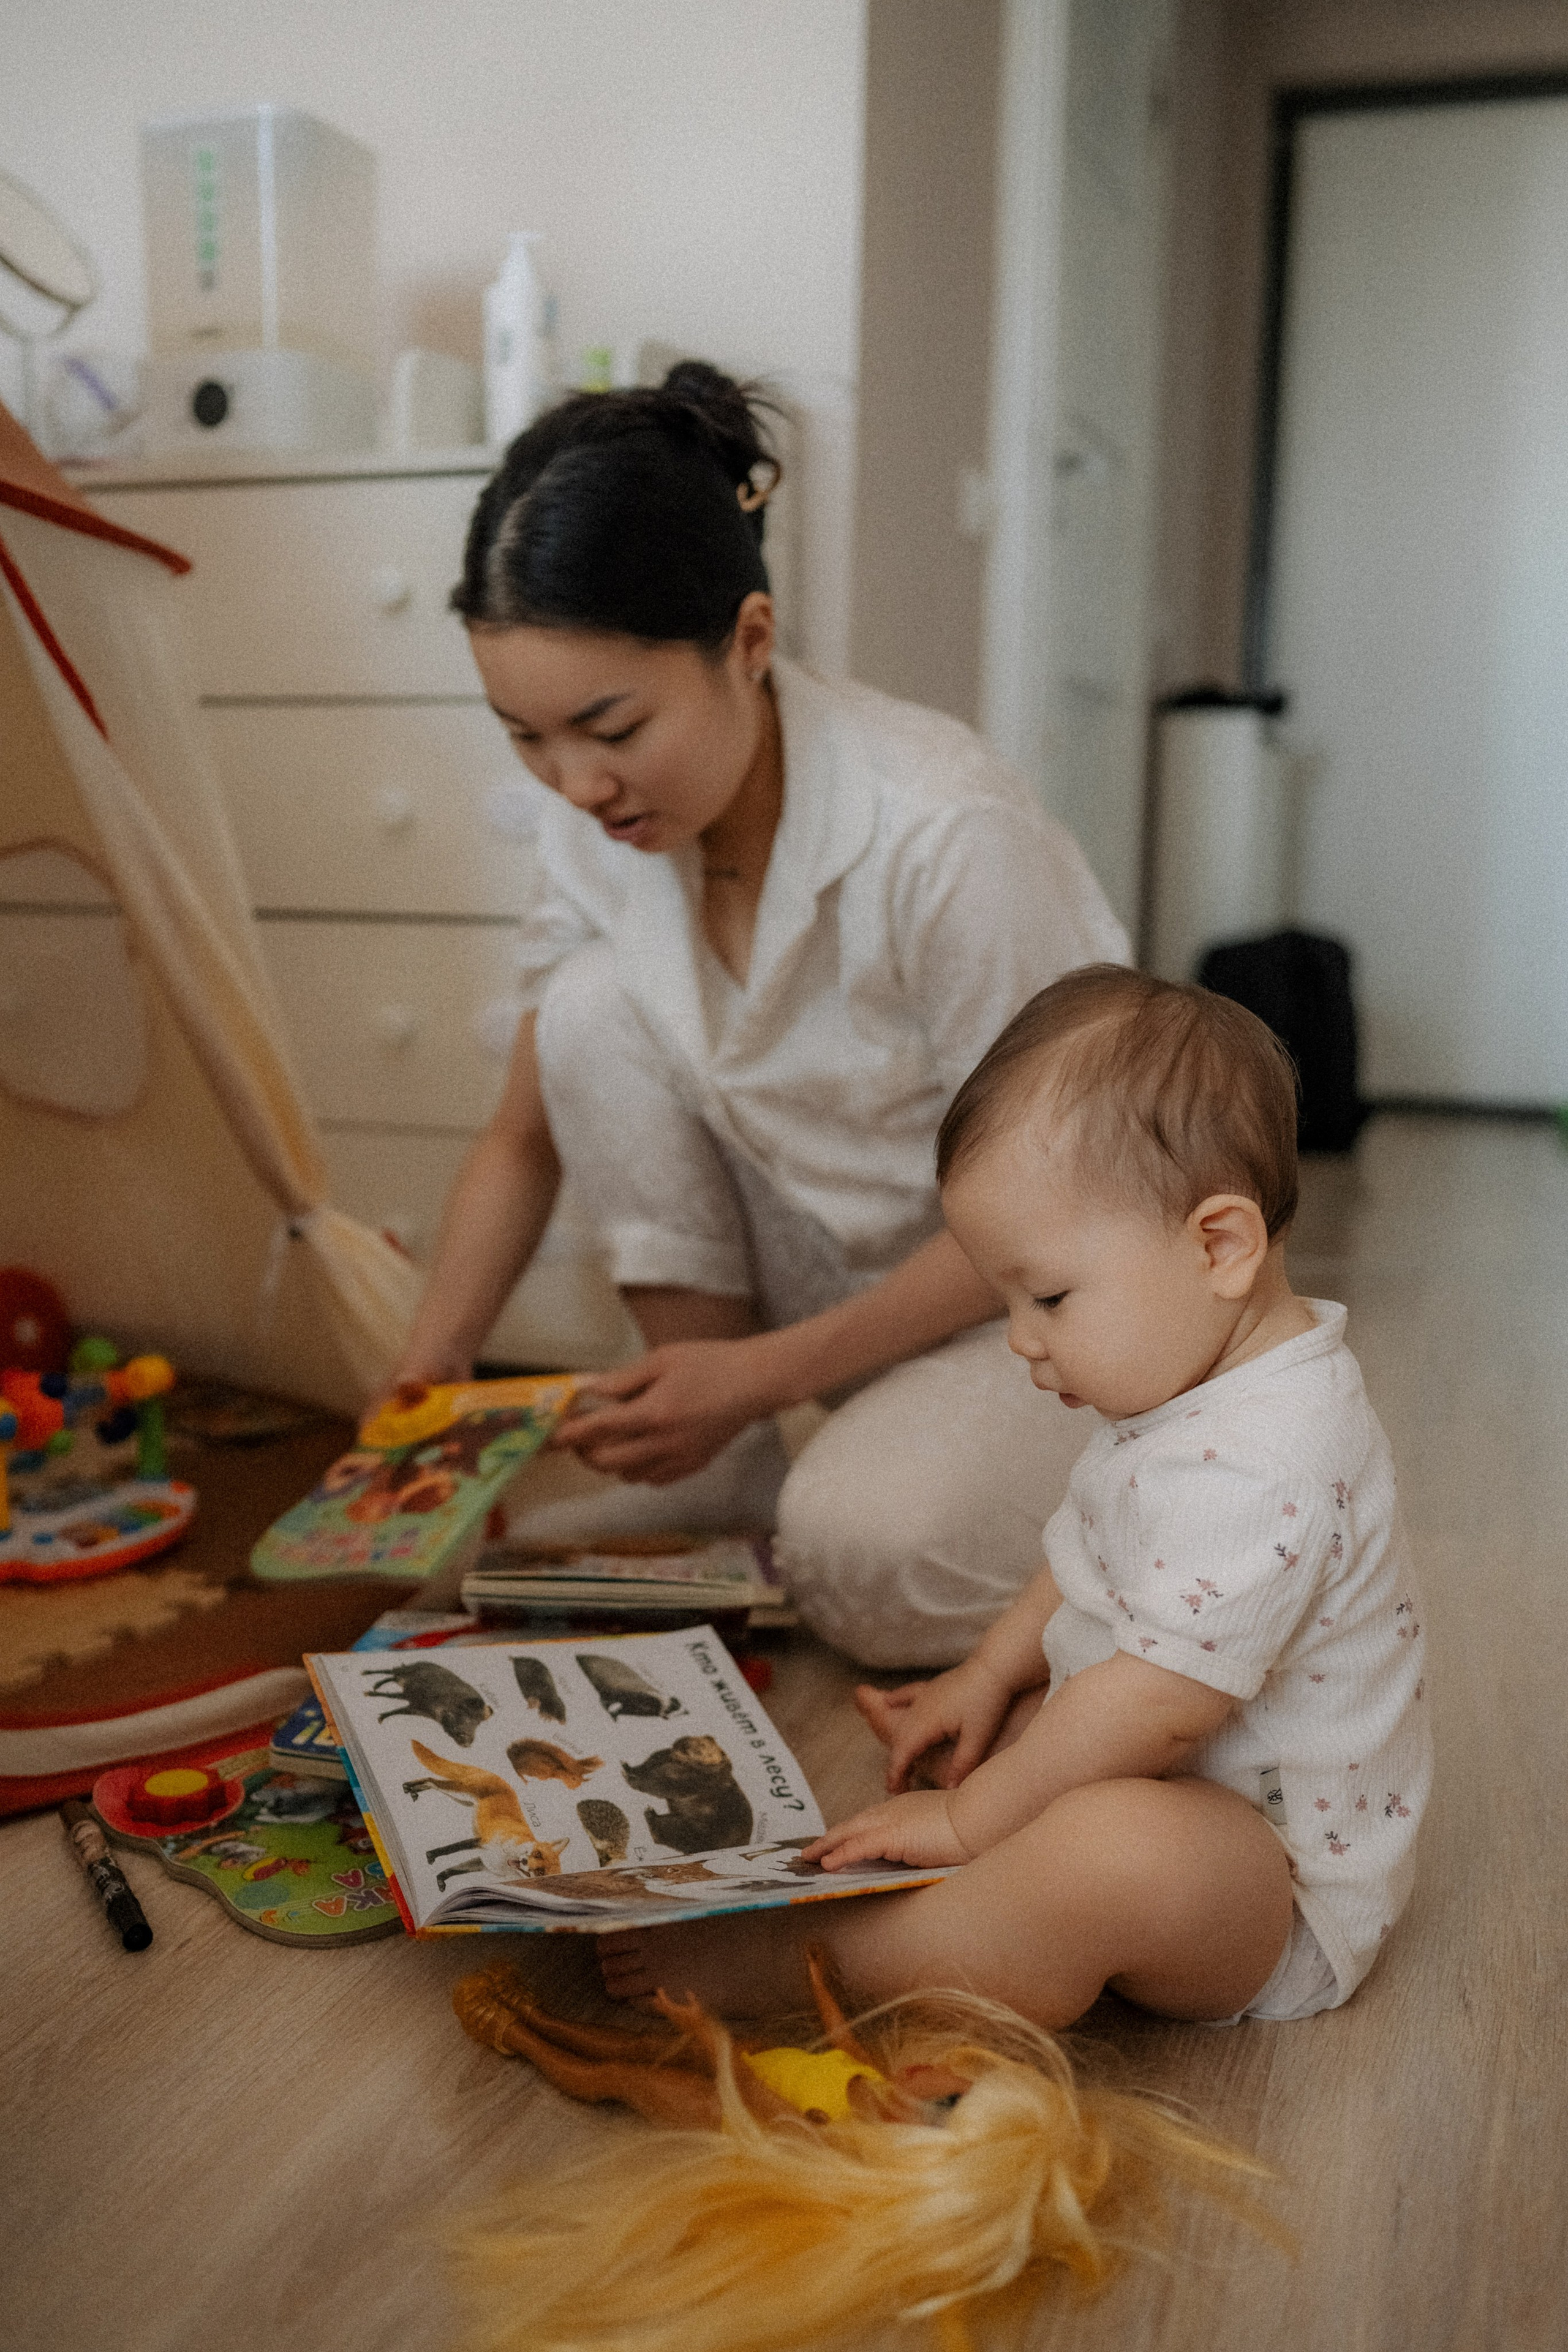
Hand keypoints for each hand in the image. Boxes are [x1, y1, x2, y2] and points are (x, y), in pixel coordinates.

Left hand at [550, 1338, 773, 1484]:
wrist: (755, 1382)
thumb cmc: (709, 1362)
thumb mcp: (662, 1359)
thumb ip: (623, 1378)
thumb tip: (590, 1390)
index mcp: (653, 1413)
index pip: (599, 1431)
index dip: (571, 1435)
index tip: (553, 1436)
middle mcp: (663, 1444)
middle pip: (607, 1462)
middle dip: (586, 1453)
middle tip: (580, 1438)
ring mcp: (680, 1459)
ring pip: (628, 1476)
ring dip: (611, 1463)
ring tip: (611, 1441)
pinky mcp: (694, 1466)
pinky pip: (654, 1480)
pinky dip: (638, 1470)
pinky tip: (640, 1450)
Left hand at [803, 1790, 971, 1871]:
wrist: (982, 1817)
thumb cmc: (972, 1827)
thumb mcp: (942, 1834)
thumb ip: (925, 1842)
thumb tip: (922, 1855)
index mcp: (905, 1809)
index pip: (868, 1822)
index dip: (848, 1833)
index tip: (833, 1842)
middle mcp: (893, 1811)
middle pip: (852, 1825)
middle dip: (829, 1839)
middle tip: (808, 1852)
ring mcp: (892, 1821)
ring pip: (849, 1834)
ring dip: (826, 1847)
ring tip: (807, 1860)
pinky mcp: (893, 1836)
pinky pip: (859, 1847)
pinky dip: (841, 1855)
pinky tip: (826, 1864)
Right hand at [855, 1656, 1017, 1792]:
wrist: (995, 1667)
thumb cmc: (988, 1701)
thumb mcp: (978, 1738)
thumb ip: (962, 1765)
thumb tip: (949, 1789)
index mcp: (926, 1722)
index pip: (902, 1753)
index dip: (895, 1774)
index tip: (893, 1793)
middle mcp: (919, 1707)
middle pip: (899, 1740)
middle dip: (896, 1764)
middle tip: (899, 1787)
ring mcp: (925, 1695)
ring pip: (901, 1721)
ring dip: (898, 1743)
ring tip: (900, 1762)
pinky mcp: (933, 1688)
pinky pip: (906, 1695)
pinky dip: (895, 1702)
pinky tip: (885, 1701)